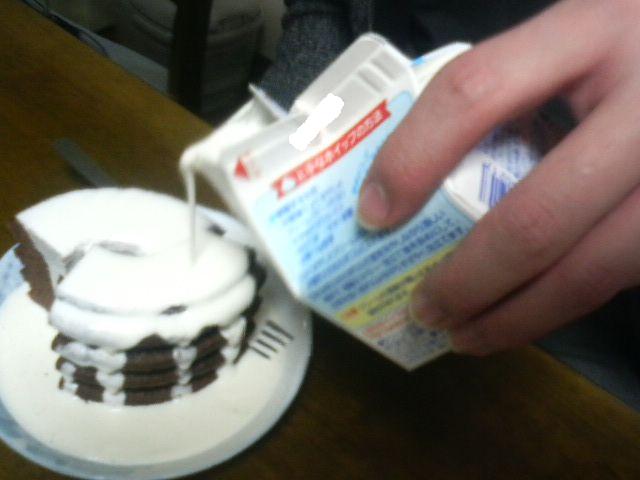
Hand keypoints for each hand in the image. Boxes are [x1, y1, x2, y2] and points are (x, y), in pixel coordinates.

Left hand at [357, 0, 639, 354]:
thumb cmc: (625, 49)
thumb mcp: (567, 44)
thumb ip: (504, 90)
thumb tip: (413, 175)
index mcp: (590, 32)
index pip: (474, 91)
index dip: (413, 158)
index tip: (373, 214)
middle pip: (536, 216)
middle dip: (467, 279)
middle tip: (424, 309)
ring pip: (591, 268)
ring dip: (515, 317)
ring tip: (464, 336)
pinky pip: (618, 276)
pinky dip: (559, 306)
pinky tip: (524, 314)